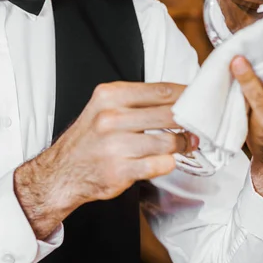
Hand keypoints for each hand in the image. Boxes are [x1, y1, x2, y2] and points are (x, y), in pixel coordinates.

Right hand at [14, 81, 196, 238]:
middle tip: (199, 124)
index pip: (161, 90)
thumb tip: (178, 99)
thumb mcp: (104, 107)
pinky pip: (160, 164)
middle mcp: (111, 117)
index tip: (200, 98)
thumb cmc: (89, 138)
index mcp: (110, 95)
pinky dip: (168, 163)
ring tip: (185, 144)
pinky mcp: (121, 171)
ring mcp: (116, 145)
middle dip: (190, 120)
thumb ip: (137, 101)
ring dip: (182, 144)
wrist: (62, 172)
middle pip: (169, 113)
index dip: (187, 94)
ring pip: (168, 141)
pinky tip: (166, 160)